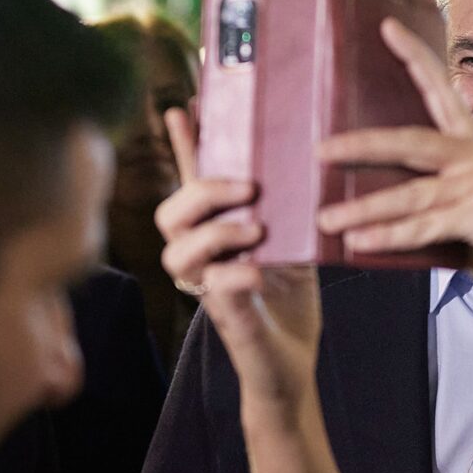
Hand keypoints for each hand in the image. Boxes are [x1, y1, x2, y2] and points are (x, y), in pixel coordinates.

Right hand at [157, 108, 321, 404]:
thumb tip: (302, 158)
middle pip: (170, 213)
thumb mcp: (293, 242)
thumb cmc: (289, 302)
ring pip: (178, 251)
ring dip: (215, 233)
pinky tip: (257, 272)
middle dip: (203, 192)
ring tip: (255, 232)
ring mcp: (208, 289)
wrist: (293, 367)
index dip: (185, 145)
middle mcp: (202, 259)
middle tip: (249, 189)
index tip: (186, 105)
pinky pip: (213, 290)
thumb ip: (286, 208)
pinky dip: (233, 276)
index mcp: (216, 234)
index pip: (191, 182)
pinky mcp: (225, 318)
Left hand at [314, 20, 472, 314]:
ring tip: (325, 217)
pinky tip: (357, 243)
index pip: (443, 94)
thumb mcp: (464, 215)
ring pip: (410, 193)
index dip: (416, 58)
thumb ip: (431, 202)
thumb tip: (369, 207)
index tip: (388, 28)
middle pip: (412, 141)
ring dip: (363, 208)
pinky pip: (424, 226)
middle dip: (361, 144)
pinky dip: (388, 236)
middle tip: (319, 149)